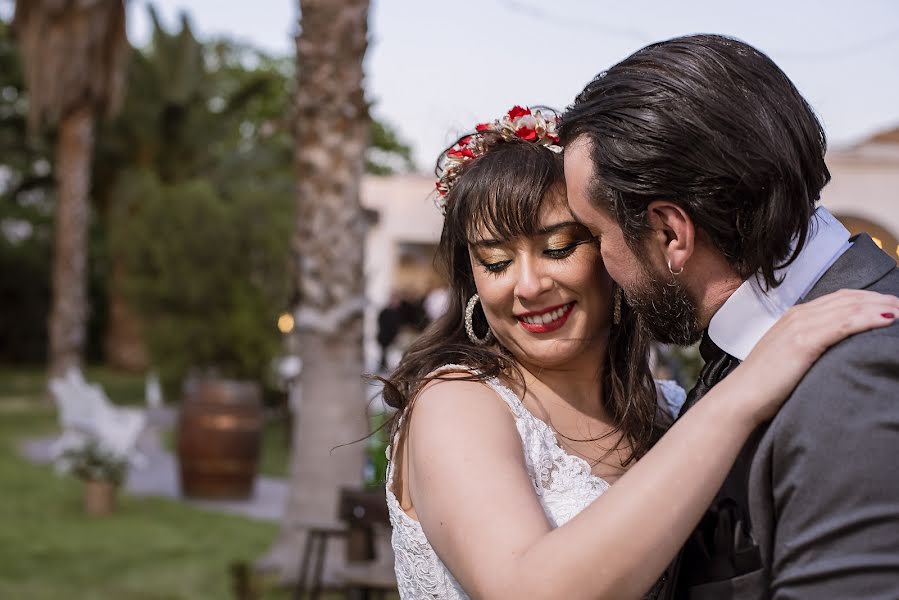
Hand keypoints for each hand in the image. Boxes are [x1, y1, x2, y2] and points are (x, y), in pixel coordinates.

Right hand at [737, 289, 897, 424]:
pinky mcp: (805, 341)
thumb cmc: (762, 386)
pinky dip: (869, 318)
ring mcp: (801, 326)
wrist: (741, 397)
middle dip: (879, 299)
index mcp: (793, 317)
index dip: (866, 299)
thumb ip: (805, 347)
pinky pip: (845, 323)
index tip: (889, 305)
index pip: (838, 299)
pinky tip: (889, 318)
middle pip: (848, 298)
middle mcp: (798, 316)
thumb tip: (828, 353)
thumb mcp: (785, 358)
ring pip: (850, 307)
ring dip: (881, 306)